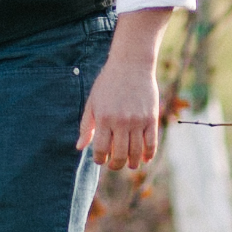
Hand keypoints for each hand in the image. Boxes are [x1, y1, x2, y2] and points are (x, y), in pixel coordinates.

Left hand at [78, 9, 171, 169]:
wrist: (131, 65)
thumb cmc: (108, 84)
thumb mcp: (92, 103)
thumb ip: (86, 126)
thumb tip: (80, 147)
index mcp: (103, 119)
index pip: (100, 149)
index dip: (100, 159)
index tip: (100, 160)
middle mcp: (121, 122)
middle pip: (119, 155)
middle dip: (115, 165)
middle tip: (114, 166)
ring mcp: (138, 121)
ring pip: (136, 152)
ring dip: (132, 162)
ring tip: (129, 165)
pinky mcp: (151, 118)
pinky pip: (152, 143)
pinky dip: (149, 154)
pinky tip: (144, 158)